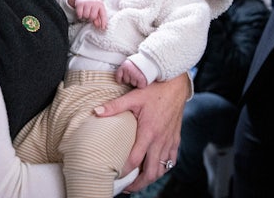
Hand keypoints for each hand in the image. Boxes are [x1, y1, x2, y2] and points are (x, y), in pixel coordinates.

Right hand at [72, 0, 107, 28]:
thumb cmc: (92, 5)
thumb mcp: (97, 9)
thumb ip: (98, 18)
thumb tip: (98, 26)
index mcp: (100, 5)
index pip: (103, 15)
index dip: (103, 22)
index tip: (103, 28)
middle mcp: (94, 3)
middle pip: (92, 17)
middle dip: (90, 19)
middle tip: (89, 16)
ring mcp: (87, 3)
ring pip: (86, 16)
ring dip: (85, 17)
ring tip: (85, 14)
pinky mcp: (80, 3)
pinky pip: (79, 14)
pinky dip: (79, 16)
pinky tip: (81, 13)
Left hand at [94, 74, 189, 191]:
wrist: (176, 85)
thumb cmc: (155, 90)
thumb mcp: (133, 96)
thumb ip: (114, 106)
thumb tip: (96, 112)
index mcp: (149, 132)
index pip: (135, 160)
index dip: (125, 171)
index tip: (115, 176)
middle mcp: (161, 140)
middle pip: (151, 172)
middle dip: (139, 183)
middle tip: (127, 188)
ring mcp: (170, 141)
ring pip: (163, 168)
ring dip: (151, 178)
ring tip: (140, 182)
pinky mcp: (176, 139)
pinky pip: (171, 160)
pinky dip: (163, 167)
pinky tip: (155, 168)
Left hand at [116, 60, 147, 87]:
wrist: (150, 60)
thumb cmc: (139, 63)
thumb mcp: (129, 63)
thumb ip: (124, 69)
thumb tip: (120, 80)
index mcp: (124, 66)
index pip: (118, 76)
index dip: (120, 79)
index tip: (121, 81)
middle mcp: (129, 71)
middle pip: (126, 81)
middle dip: (130, 79)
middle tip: (135, 74)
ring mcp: (135, 76)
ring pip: (133, 84)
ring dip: (136, 81)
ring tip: (140, 75)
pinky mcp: (141, 80)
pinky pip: (139, 86)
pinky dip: (141, 84)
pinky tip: (143, 79)